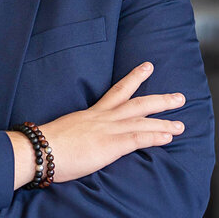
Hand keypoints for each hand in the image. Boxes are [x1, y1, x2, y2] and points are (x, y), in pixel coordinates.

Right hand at [7, 62, 185, 186]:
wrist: (37, 150)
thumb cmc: (45, 146)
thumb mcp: (65, 132)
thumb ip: (79, 133)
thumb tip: (83, 140)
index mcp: (91, 114)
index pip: (116, 91)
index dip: (134, 78)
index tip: (148, 67)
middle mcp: (102, 118)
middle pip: (137, 102)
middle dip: (160, 99)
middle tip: (179, 97)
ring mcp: (107, 130)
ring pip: (142, 119)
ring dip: (164, 121)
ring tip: (181, 124)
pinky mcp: (109, 145)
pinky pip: (138, 137)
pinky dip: (155, 136)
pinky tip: (168, 137)